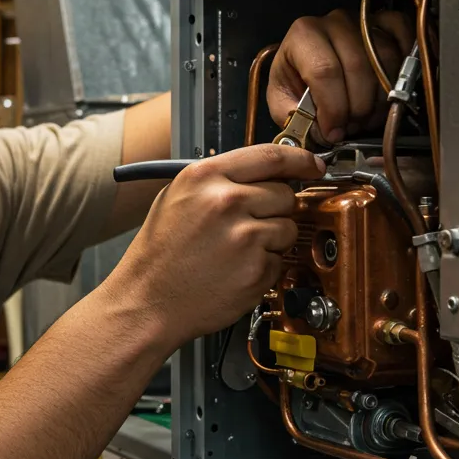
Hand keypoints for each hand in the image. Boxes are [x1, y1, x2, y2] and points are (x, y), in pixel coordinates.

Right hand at [102, 144, 325, 343]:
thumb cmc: (158, 256)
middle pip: (285, 194)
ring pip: (288, 228)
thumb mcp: (176, 199)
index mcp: (205, 178)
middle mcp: (227, 202)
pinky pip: (280, 260)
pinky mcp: (257, 269)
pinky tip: (236, 271)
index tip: (311, 164)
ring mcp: (245, 236)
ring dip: (272, 240)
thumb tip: (258, 175)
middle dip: (276, 209)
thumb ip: (218, 181)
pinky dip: (265, 267)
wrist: (147, 302)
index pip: (271, 156)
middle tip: (251, 225)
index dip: (299, 160)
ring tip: (236, 252)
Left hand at [266, 9, 412, 144]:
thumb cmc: (296, 79)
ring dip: (380, 99)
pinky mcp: (387, 23)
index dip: (333, 108)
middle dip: (357, 108)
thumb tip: (324, 131)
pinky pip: (404, 40)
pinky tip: (392, 91)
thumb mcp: (282, 99)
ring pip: (384, 61)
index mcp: (304, 35)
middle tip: (352, 128)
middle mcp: (335, 22)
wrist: (309, 63)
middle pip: (357, 67)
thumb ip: (295, 116)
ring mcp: (364, 21)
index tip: (334, 132)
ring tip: (367, 118)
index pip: (324, 70)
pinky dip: (404, 68)